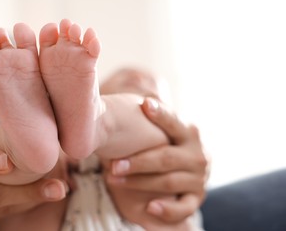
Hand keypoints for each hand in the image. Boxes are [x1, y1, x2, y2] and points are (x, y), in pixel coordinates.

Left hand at [105, 98, 208, 228]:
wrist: (190, 171)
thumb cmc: (168, 146)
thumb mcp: (165, 132)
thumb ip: (152, 120)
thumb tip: (126, 103)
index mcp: (189, 133)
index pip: (174, 123)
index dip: (161, 115)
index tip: (145, 104)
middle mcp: (197, 155)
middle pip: (166, 157)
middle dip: (138, 162)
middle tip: (113, 164)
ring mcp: (199, 178)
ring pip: (169, 182)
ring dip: (140, 183)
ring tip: (114, 180)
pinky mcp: (197, 199)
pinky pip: (184, 208)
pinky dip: (167, 209)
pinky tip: (150, 207)